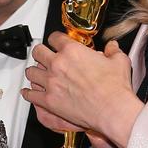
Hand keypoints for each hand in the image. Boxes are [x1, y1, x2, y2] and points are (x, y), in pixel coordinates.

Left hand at [23, 34, 140, 147]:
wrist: (112, 109)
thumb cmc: (114, 88)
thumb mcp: (119, 62)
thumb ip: (113, 51)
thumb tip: (113, 47)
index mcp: (72, 51)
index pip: (54, 37)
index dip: (55, 39)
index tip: (56, 43)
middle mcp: (58, 64)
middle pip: (38, 52)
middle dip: (41, 53)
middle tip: (44, 56)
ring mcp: (51, 82)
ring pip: (31, 72)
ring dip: (34, 72)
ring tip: (37, 74)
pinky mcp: (49, 101)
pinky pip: (30, 95)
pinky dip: (28, 93)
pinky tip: (28, 92)